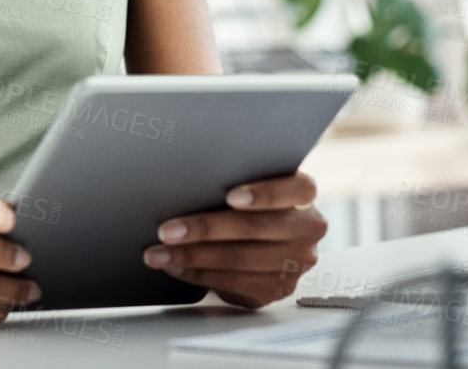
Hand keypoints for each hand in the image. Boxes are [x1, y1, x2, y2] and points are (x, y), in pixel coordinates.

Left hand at [143, 170, 325, 308]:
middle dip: (205, 229)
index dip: (263, 194)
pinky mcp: (278, 288)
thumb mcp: (251, 184)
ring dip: (192, 257)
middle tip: (167, 230)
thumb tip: (186, 179)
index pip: (295, 189)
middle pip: (255, 228)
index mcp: (304, 195)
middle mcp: (307, 229)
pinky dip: (198, 274)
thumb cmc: (249, 203)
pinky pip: (234, 283)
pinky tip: (176, 267)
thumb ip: (235, 179)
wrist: (263, 240)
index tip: (229, 196)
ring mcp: (296, 262)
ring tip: (160, 252)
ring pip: (240, 259)